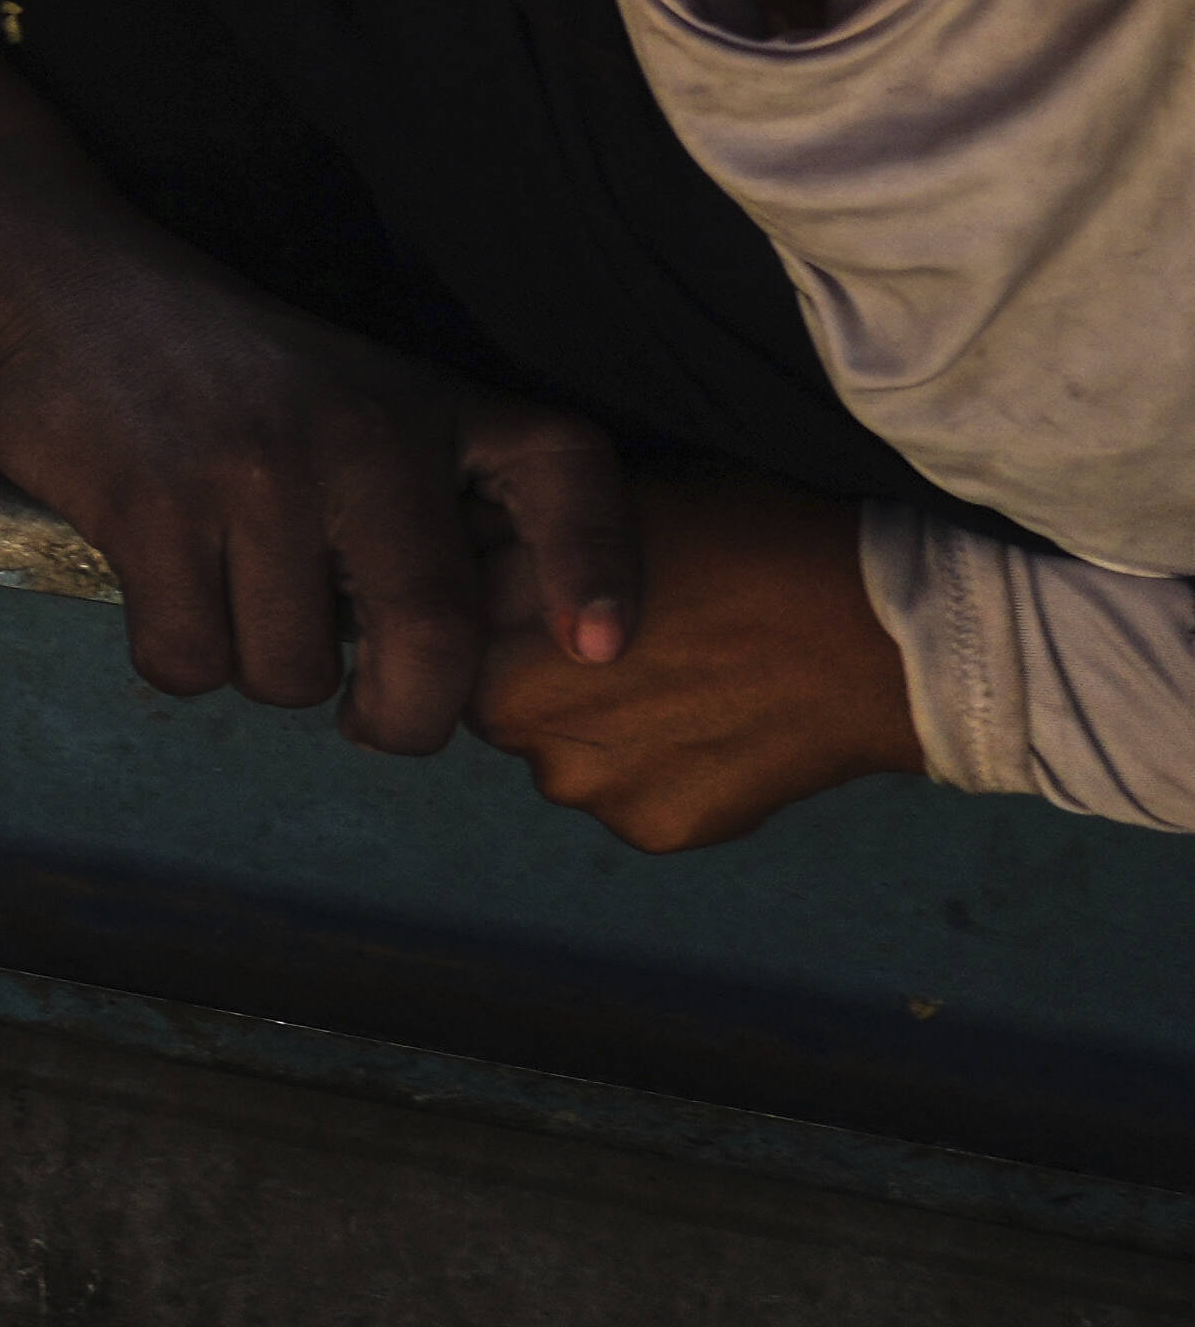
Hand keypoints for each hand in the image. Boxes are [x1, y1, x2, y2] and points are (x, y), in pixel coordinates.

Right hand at [0, 255, 637, 750]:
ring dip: (260, 670)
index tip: (597, 652)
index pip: (563, 472)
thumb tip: (454, 664)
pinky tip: (163, 592)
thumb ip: (416, 501)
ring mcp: (256, 474)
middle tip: (373, 721)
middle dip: (404, 720)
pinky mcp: (151, 509)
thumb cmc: (215, 367)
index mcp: (426, 403)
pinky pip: (190, 660)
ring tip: (231, 599)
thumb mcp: (351, 396)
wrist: (58, 283)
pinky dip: (176, 656)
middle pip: (432, 635)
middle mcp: (360, 437)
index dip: (597, 571)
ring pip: (294, 671)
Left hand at [466, 466, 926, 848]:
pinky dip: (662, 774)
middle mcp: (509, 708)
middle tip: (626, 646)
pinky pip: (632, 801)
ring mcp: (579, 779)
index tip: (548, 598)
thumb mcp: (606, 499)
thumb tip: (461, 542)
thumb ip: (520, 537)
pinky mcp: (649, 827)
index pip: (447, 621)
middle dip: (536, 677)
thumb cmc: (747, 537)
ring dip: (597, 732)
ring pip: (561, 758)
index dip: (499, 609)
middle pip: (493, 700)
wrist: (878, 628)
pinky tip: (718, 728)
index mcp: (486, 615)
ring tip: (684, 684)